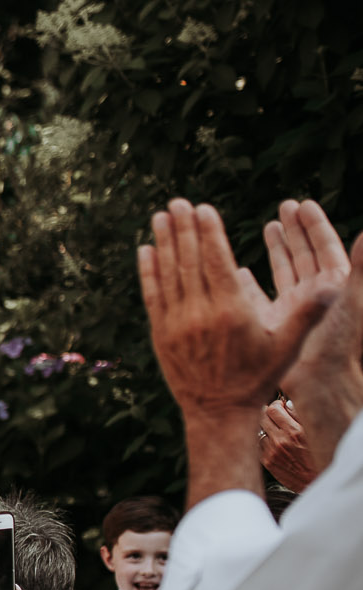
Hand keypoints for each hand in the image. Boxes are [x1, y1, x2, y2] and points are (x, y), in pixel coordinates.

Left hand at [138, 199, 335, 418]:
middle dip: (184, 229)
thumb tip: (332, 286)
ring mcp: (176, 323)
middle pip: (189, 261)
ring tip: (161, 216)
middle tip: (178, 202)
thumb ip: (307, 312)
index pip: (216, 262)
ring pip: (168, 274)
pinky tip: (146, 250)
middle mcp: (200, 313)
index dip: (208, 232)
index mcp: (231, 311)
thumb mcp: (287, 345)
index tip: (203, 208)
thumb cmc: (258, 376)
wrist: (218, 411)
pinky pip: (152, 295)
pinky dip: (148, 271)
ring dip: (163, 242)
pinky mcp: (160, 333)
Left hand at [259, 398, 319, 489]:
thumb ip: (300, 416)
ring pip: (259, 431)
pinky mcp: (267, 462)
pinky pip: (260, 445)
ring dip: (266, 429)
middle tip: (275, 416)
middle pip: (262, 418)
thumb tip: (286, 404)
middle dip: (268, 414)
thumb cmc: (321, 456)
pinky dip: (265, 442)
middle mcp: (280, 441)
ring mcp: (272, 452)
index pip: (272, 409)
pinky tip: (275, 444)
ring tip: (277, 432)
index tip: (280, 407)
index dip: (276, 406)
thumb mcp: (316, 433)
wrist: (318, 481)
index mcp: (294, 432)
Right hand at [265, 198, 362, 469]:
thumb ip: (362, 266)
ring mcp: (297, 310)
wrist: (325, 384)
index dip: (314, 225)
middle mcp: (316, 295)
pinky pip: (262, 299)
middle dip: (295, 231)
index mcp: (335, 285)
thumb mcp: (351, 298)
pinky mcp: (278, 326)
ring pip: (285, 272)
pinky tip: (240, 272)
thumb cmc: (341, 343)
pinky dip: (252, 284)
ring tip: (269, 227)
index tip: (302, 204)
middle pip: (304, 255)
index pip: (325, 247)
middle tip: (284, 206)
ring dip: (277, 250)